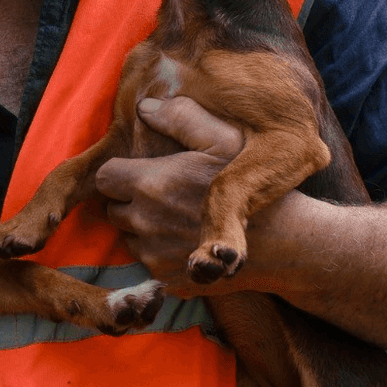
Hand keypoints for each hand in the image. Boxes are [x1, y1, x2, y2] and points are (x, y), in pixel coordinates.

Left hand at [95, 96, 242, 288]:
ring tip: (177, 217)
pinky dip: (158, 254)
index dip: (119, 173)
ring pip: (128, 237)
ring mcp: (154, 254)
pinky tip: (186, 241)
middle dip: (129, 201)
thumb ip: (181, 118)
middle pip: (112, 209)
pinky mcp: (166, 279)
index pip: (104, 177)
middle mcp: (146, 221)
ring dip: (142, 229)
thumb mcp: (223, 138)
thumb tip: (144, 107)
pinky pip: (146, 264)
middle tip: (161, 194)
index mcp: (151, 183)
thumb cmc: (252, 186)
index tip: (140, 172)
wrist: (282, 242)